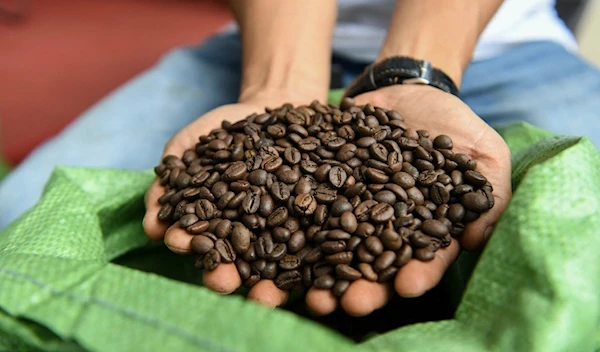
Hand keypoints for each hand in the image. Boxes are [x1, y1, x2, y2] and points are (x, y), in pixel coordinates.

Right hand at [143, 92, 320, 306]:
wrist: (269, 112)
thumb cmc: (222, 129)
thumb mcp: (190, 142)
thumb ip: (172, 172)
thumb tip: (154, 210)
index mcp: (206, 221)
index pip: (193, 236)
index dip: (185, 241)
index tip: (178, 241)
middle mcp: (238, 231)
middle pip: (229, 258)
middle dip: (221, 273)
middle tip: (220, 281)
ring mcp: (271, 227)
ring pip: (264, 259)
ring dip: (262, 280)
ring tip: (260, 292)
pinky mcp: (301, 219)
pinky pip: (301, 238)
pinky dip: (300, 253)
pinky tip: (298, 264)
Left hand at [304, 85, 511, 315]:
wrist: (407, 91)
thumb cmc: (453, 125)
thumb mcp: (484, 153)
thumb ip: (489, 195)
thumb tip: (474, 240)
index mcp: (424, 229)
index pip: (424, 258)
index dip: (418, 273)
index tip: (407, 286)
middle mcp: (384, 227)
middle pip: (374, 265)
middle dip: (363, 287)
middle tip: (350, 304)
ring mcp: (351, 209)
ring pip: (335, 247)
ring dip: (322, 274)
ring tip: (310, 296)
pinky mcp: (324, 188)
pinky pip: (307, 208)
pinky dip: (293, 226)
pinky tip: (279, 245)